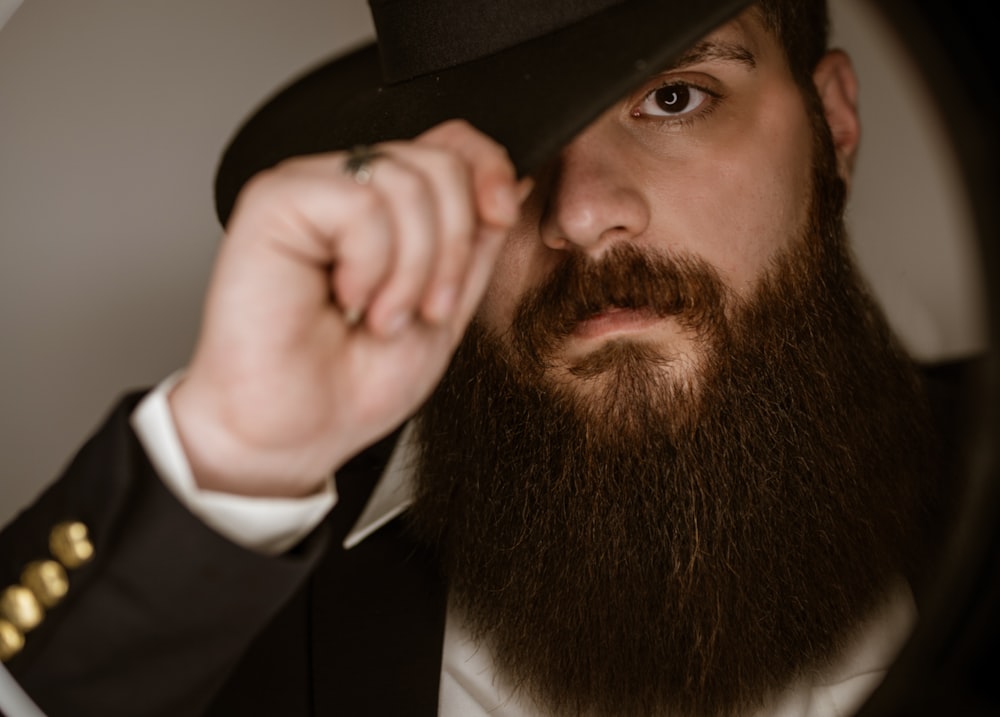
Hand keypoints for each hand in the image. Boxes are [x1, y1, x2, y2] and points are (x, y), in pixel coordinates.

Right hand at [169, 120, 528, 496]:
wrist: (296, 433)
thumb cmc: (353, 384)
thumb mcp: (447, 308)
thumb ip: (476, 244)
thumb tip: (511, 183)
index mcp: (387, 209)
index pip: (451, 143)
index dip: (489, 168)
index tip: (501, 213)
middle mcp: (348, 190)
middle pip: (440, 162)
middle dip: (451, 249)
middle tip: (422, 309)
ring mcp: (310, 189)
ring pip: (406, 181)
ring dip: (411, 269)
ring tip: (378, 315)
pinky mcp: (275, 201)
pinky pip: (361, 203)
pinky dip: (371, 265)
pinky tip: (345, 299)